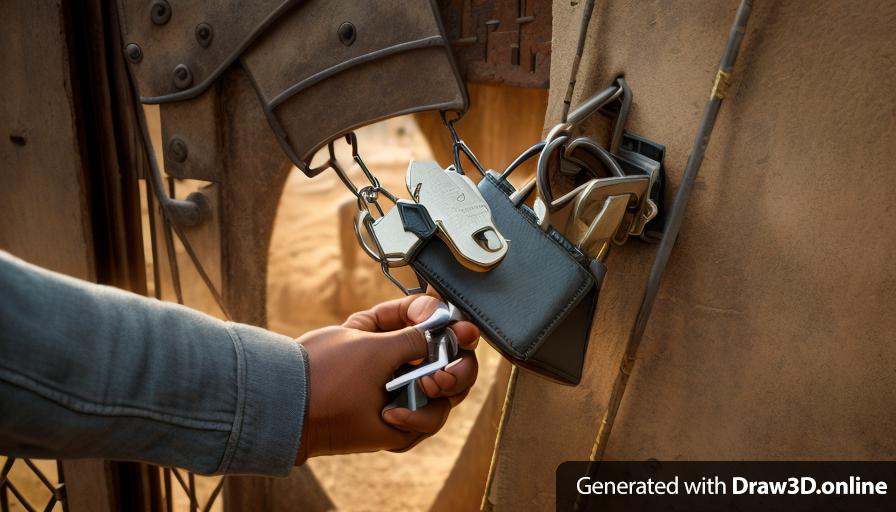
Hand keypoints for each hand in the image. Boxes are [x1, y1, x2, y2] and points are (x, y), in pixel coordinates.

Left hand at [295, 295, 478, 462]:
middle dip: (459, 367)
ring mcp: (407, 391)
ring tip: (425, 390)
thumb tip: (447, 329)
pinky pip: (430, 420)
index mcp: (392, 331)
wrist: (297, 415)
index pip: (436, 320)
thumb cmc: (326, 371)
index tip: (461, 331)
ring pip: (450, 392)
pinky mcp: (404, 421)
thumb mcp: (374, 345)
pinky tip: (392, 416)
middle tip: (446, 372)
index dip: (453, 324)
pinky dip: (416, 419)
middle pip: (455, 359)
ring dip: (442, 392)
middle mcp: (405, 360)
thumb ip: (415, 337)